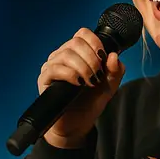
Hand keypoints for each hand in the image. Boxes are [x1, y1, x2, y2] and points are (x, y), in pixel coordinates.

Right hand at [38, 28, 126, 147]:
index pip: (82, 34)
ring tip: (90, 82)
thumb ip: (115, 71)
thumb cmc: (90, 103)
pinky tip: (78, 84)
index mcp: (77, 53)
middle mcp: (62, 56)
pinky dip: (70, 75)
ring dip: (83, 67)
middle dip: (92, 58)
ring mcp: (51, 67)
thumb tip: (114, 56)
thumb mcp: (109, 86)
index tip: (103, 58)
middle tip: (98, 75)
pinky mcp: (44, 80)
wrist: (77, 124)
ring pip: (66, 54)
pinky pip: (55, 69)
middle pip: (75, 42)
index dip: (95, 42)